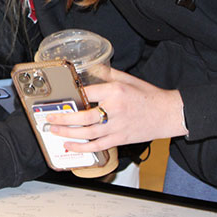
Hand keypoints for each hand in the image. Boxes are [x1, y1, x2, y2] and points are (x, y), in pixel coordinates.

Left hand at [43, 68, 186, 153]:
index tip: (61, 97)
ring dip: (68, 134)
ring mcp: (117, 127)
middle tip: (49, 119)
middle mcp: (115, 109)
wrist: (168, 113)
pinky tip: (69, 147)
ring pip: (88, 133)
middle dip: (63, 119)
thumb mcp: (127, 79)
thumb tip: (89, 67)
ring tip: (54, 132)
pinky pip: (97, 146)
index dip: (72, 95)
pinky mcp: (120, 139)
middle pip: (83, 117)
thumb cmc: (148, 96)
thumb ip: (107, 74)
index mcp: (115, 92)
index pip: (87, 93)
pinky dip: (82, 148)